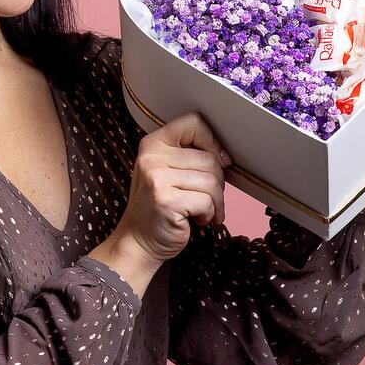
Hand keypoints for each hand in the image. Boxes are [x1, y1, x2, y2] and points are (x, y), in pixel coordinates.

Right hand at [115, 110, 229, 267]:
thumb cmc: (159, 207)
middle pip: (209, 158)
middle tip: (208, 198)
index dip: (213, 141)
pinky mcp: (166, 201)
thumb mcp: (166, 172)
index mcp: (153, 143)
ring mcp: (156, 178)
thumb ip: (188, 156)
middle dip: (218, 183)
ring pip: (212, 181)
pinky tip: (198, 220)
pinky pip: (207, 201)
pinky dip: (210, 214)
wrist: (138, 241)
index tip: (220, 160)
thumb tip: (226, 155)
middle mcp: (151, 157)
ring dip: (216, 202)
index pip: (194, 122)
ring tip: (204, 211)